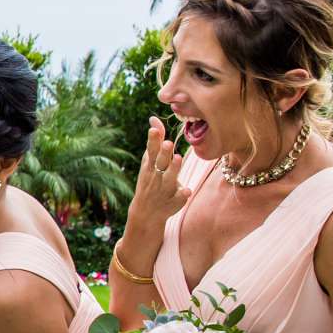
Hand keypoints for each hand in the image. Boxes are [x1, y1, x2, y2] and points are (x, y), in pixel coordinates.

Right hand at [120, 118, 191, 266]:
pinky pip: (177, 199)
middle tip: (169, 143)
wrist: (145, 214)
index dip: (153, 141)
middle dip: (164, 154)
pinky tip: (187, 191)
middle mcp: (155, 178)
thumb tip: (155, 119)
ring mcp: (163, 191)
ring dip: (174, 170)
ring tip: (179, 159)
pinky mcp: (171, 203)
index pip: (151, 152)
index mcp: (150, 167)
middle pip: (160, 165)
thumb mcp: (149, 163)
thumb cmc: (150, 181)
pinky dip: (182, 195)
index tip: (154, 129)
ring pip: (169, 180)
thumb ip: (155, 142)